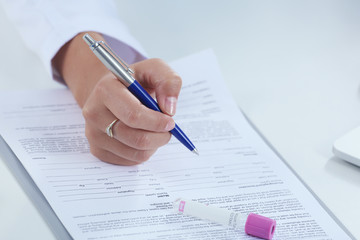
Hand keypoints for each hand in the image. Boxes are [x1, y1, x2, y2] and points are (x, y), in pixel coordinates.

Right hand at [53, 32, 181, 164]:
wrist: (113, 91)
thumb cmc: (136, 81)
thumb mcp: (155, 69)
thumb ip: (169, 81)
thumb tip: (169, 109)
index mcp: (105, 90)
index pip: (133, 115)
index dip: (157, 122)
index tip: (171, 121)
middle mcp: (94, 113)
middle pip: (136, 138)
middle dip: (160, 136)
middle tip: (168, 129)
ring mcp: (93, 134)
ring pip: (136, 153)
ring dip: (154, 144)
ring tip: (155, 129)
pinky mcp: (98, 150)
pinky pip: (131, 160)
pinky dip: (144, 152)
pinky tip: (142, 136)